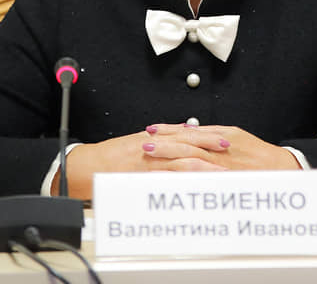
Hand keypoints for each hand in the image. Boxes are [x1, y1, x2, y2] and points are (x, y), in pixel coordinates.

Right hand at [55, 127, 228, 197]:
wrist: (87, 166)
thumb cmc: (112, 156)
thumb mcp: (138, 142)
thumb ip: (161, 139)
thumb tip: (183, 132)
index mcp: (154, 138)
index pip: (186, 134)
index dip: (207, 136)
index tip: (225, 138)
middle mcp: (153, 147)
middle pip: (187, 144)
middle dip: (210, 147)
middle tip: (230, 149)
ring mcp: (148, 163)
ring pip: (180, 161)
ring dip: (203, 165)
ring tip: (221, 170)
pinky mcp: (141, 177)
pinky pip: (165, 178)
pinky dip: (181, 180)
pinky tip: (195, 184)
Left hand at [143, 123, 301, 170]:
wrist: (284, 169)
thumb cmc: (258, 154)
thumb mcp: (236, 137)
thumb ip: (212, 135)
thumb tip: (187, 131)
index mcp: (224, 136)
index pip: (191, 132)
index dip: (170, 131)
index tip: (151, 130)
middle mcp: (224, 149)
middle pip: (189, 144)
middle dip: (166, 144)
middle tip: (144, 143)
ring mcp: (226, 166)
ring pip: (193, 161)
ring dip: (171, 159)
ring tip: (152, 159)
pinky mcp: (230, 179)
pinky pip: (204, 179)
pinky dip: (187, 177)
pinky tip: (171, 178)